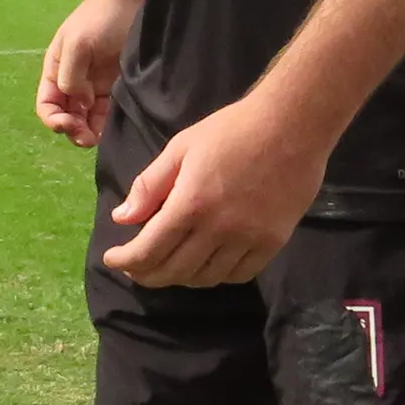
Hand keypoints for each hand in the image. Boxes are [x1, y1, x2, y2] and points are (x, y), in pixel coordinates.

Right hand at [36, 0, 140, 146]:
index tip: (68, 125)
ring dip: (90, 131)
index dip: (53, 120)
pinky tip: (112, 129)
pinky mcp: (116, 86)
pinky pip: (107, 112)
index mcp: (57, 70)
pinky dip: (106, 124)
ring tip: (100, 138)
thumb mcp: (78, 44)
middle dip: (73, 130)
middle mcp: (73, 80)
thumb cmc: (100, 18)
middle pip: (67, 116)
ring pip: (87, 118)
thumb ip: (70, 76)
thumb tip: (77, 103)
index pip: (47, 105)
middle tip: (87, 137)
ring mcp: (96, 85)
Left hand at [99, 92, 330, 289]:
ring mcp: (248, 239)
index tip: (112, 260)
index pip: (148, 250)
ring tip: (169, 266)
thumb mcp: (181, 148)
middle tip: (135, 268)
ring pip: (205, 278)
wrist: (292, 125)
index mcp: (190, 204)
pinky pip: (239, 275)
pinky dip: (216, 276)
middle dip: (146, 275)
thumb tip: (122, 219)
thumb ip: (149, 186)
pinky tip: (207, 265)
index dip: (125, 261)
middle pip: (173, 271)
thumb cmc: (232, 130)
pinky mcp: (273, 242)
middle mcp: (218, 229)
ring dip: (180, 277)